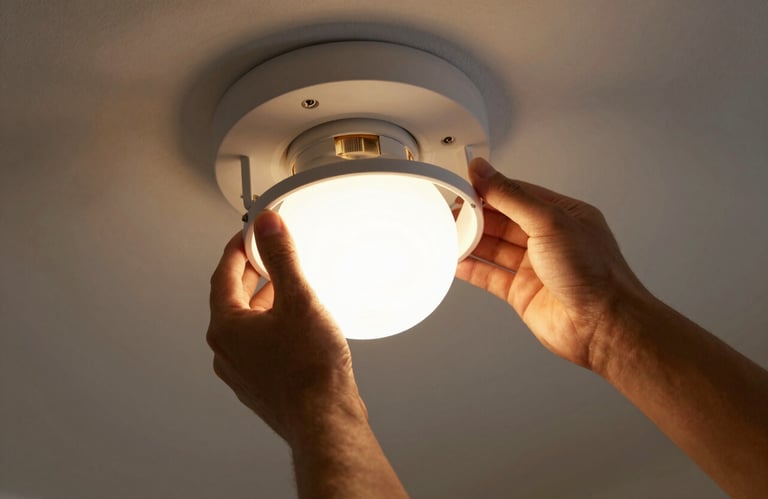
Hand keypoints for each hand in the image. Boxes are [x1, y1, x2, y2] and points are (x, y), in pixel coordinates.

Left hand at [206, 211, 365, 445]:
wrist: (324, 420)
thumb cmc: (310, 370)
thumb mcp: (298, 299)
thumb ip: (281, 258)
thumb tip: (267, 227)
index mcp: (226, 328)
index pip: (223, 275)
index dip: (238, 249)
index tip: (250, 233)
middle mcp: (227, 352)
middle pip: (233, 300)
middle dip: (251, 273)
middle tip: (267, 254)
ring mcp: (242, 372)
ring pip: (247, 324)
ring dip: (263, 301)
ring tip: (286, 286)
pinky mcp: (260, 385)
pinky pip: (259, 345)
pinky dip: (271, 326)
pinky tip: (295, 325)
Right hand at [457, 158, 649, 369]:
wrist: (602, 325)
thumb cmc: (594, 273)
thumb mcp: (549, 222)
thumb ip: (511, 196)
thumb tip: (485, 171)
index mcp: (563, 215)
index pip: (517, 194)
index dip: (489, 188)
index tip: (464, 183)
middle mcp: (549, 240)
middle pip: (502, 221)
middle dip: (476, 216)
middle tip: (451, 210)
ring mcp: (535, 267)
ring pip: (494, 248)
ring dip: (471, 241)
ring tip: (448, 233)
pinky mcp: (522, 292)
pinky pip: (490, 275)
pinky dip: (472, 268)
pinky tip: (456, 260)